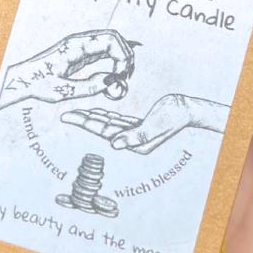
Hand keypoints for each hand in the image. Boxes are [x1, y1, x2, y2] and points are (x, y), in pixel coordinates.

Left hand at [0, 29, 136, 108]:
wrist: (22, 79)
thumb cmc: (38, 84)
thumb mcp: (62, 91)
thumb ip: (88, 88)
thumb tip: (111, 82)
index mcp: (76, 46)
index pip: (110, 40)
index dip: (123, 56)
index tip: (122, 75)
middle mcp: (80, 41)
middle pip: (114, 37)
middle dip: (126, 54)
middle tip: (126, 76)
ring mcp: (80, 45)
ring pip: (110, 42)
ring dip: (121, 56)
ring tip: (122, 76)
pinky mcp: (80, 52)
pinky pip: (103, 49)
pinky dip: (113, 58)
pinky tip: (114, 73)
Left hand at [61, 93, 228, 154]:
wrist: (187, 109)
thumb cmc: (173, 115)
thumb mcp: (155, 125)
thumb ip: (135, 136)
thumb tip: (114, 144)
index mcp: (134, 141)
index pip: (103, 131)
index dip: (85, 122)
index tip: (68, 116)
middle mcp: (132, 140)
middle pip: (102, 128)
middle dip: (83, 120)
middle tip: (65, 114)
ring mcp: (134, 133)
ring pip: (107, 124)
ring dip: (92, 118)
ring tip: (75, 113)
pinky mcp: (138, 125)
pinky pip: (116, 121)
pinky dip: (105, 116)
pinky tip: (96, 112)